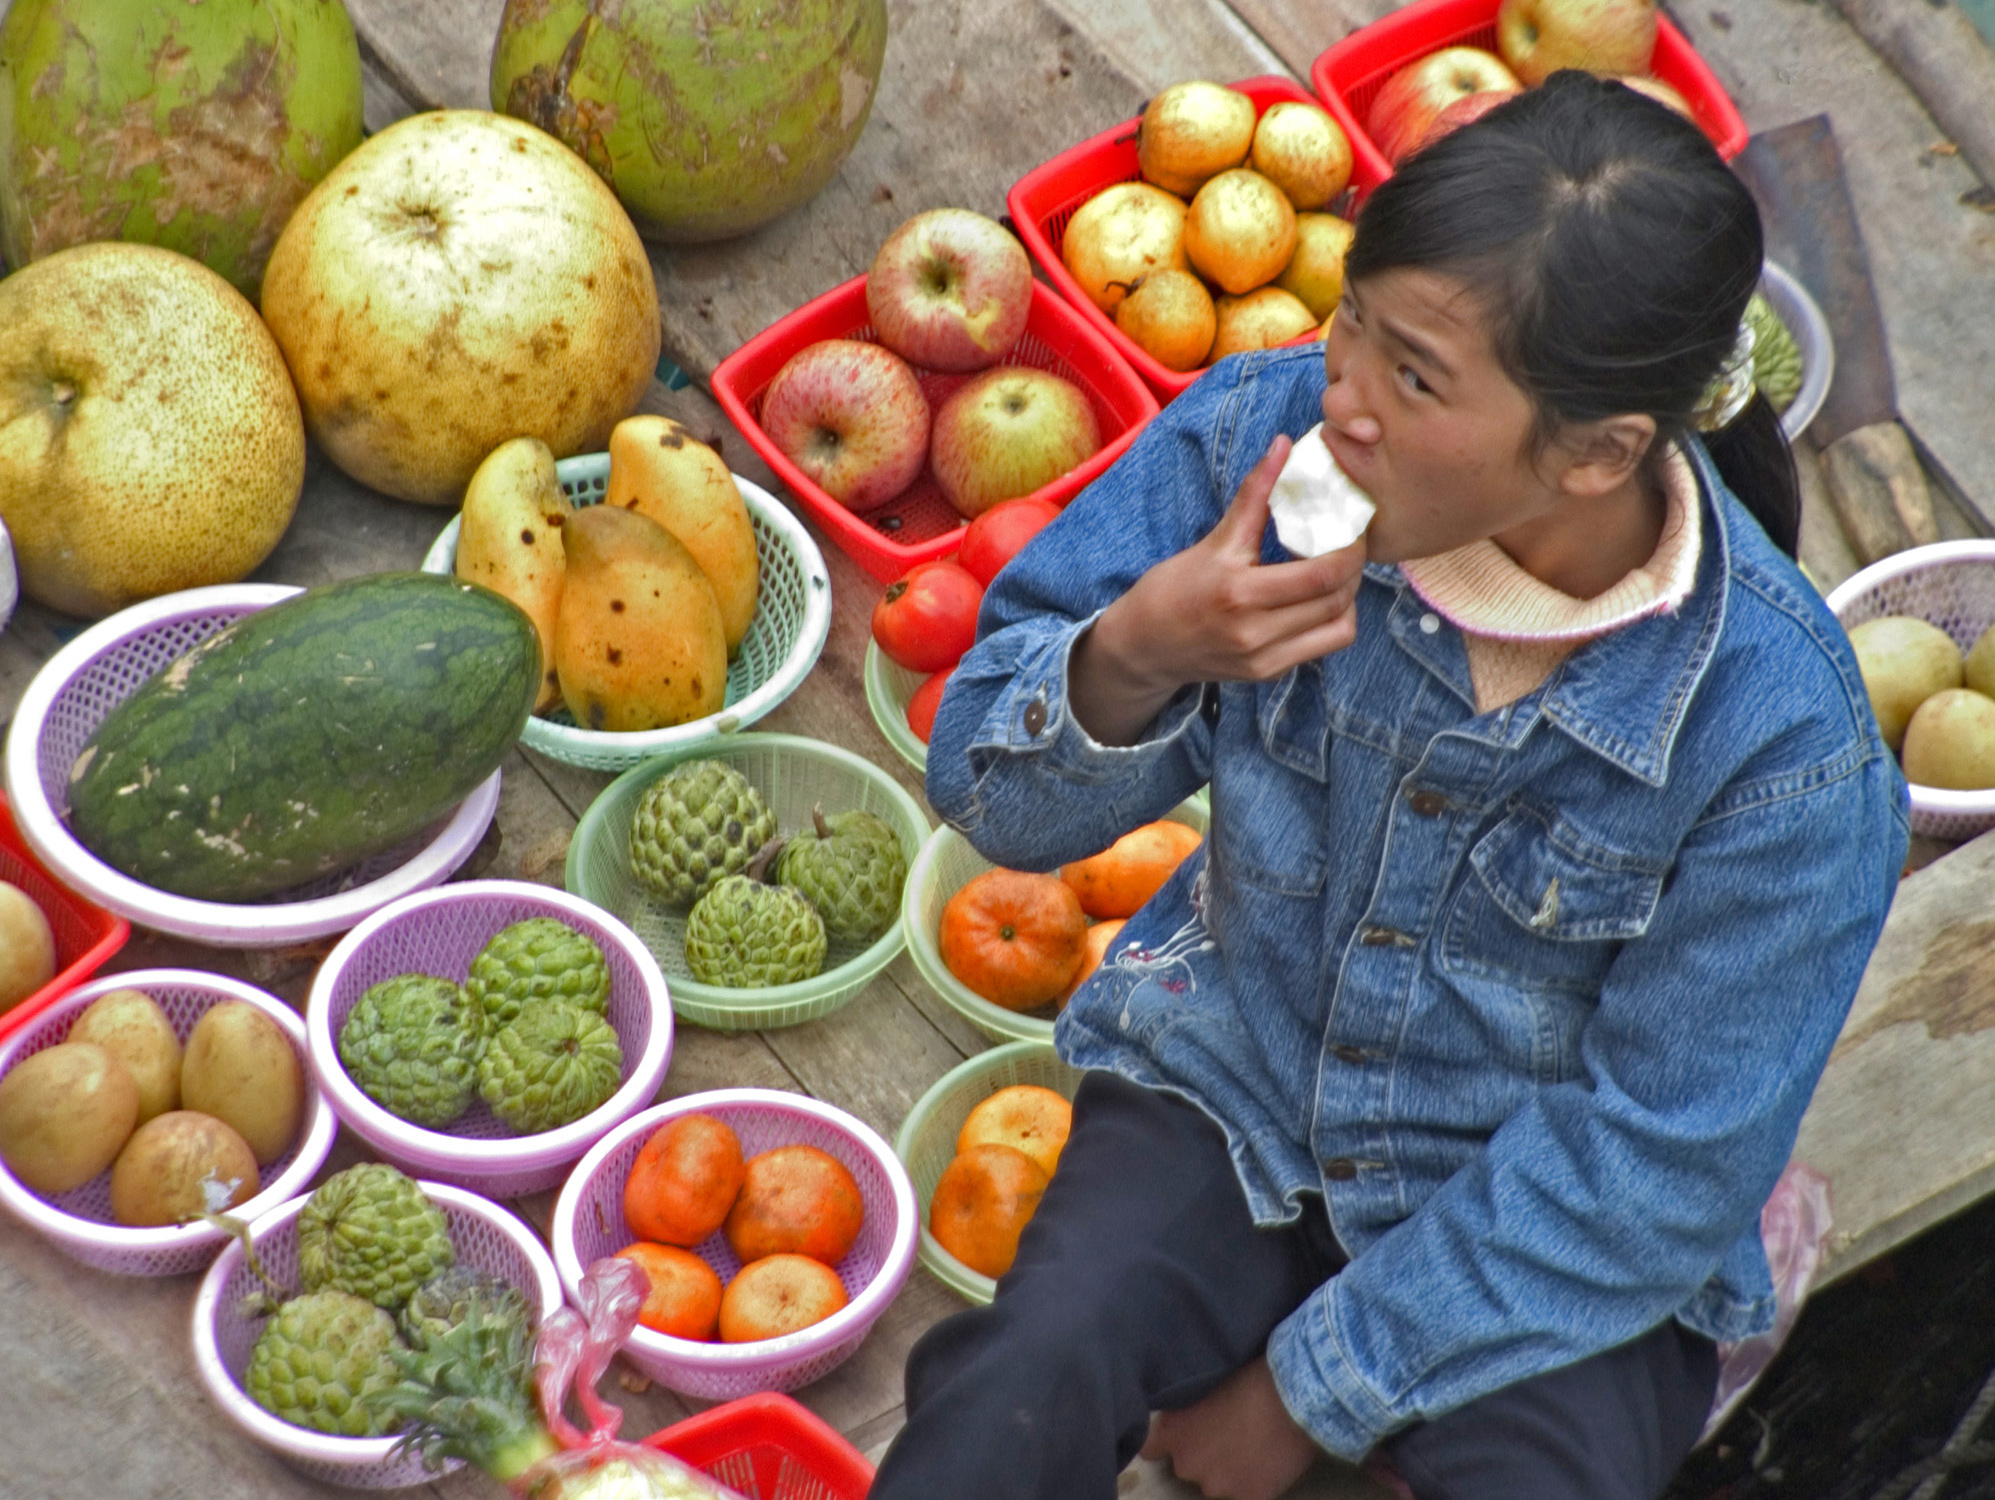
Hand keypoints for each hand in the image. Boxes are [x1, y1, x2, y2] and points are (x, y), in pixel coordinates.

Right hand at [1070, 435, 1365, 744]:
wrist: (1143, 646)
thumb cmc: (1174, 588)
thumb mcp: (1214, 540)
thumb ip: (1255, 494)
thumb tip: (1283, 445)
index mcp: (1239, 592)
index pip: (1323, 574)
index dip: (1350, 549)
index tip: (1350, 527)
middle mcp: (1254, 631)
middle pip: (1337, 599)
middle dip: (1354, 567)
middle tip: (1350, 544)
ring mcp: (1262, 658)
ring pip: (1340, 627)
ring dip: (1348, 596)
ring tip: (1335, 573)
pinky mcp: (1267, 673)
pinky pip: (1323, 646)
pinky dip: (1333, 620)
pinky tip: (1318, 601)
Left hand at [1141, 1356, 1320, 1499]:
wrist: (1293, 1398)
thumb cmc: (1249, 1377)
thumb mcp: (1205, 1385)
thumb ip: (1187, 1408)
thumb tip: (1187, 1415)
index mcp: (1173, 1432)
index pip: (1149, 1447)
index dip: (1164, 1440)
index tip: (1178, 1433)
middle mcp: (1187, 1465)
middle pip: (1188, 1464)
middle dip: (1203, 1453)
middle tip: (1228, 1432)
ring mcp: (1218, 1487)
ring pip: (1218, 1481)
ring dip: (1229, 1469)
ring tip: (1253, 1445)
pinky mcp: (1249, 1499)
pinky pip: (1247, 1492)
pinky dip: (1255, 1481)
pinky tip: (1269, 1459)